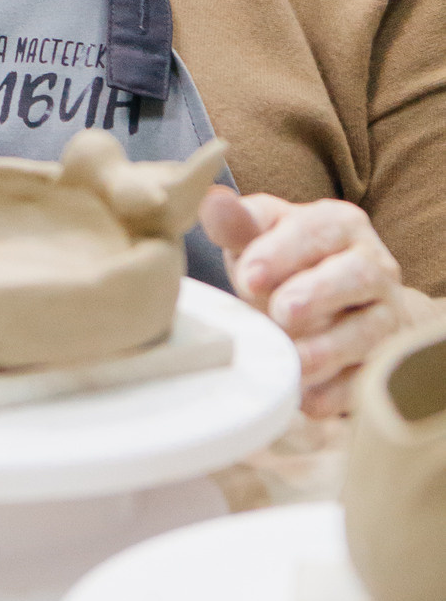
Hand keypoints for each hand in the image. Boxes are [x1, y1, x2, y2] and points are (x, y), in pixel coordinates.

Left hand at [201, 186, 414, 417]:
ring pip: (372, 332)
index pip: (318, 230)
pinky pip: (368, 379)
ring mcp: (386, 316)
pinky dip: (338, 392)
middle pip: (358, 276)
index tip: (249, 276)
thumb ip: (239, 224)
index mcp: (341, 225)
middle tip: (281, 313)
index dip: (283, 252)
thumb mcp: (261, 238)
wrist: (335, 308)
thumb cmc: (286, 265)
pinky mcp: (384, 361)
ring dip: (329, 349)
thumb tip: (213, 202)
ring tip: (291, 361)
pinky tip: (306, 398)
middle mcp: (374, 266)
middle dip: (318, 294)